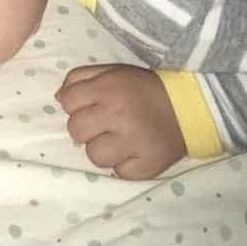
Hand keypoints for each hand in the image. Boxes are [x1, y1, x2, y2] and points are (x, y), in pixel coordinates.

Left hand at [55, 64, 185, 179]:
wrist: (188, 107)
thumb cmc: (142, 89)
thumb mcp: (111, 72)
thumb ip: (79, 78)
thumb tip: (58, 98)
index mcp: (108, 88)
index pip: (68, 102)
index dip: (75, 105)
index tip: (89, 105)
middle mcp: (119, 114)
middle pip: (76, 131)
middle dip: (85, 128)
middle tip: (103, 124)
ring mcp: (134, 142)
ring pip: (94, 156)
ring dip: (102, 149)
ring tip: (118, 140)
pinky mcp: (148, 166)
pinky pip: (119, 173)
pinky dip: (123, 165)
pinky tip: (133, 152)